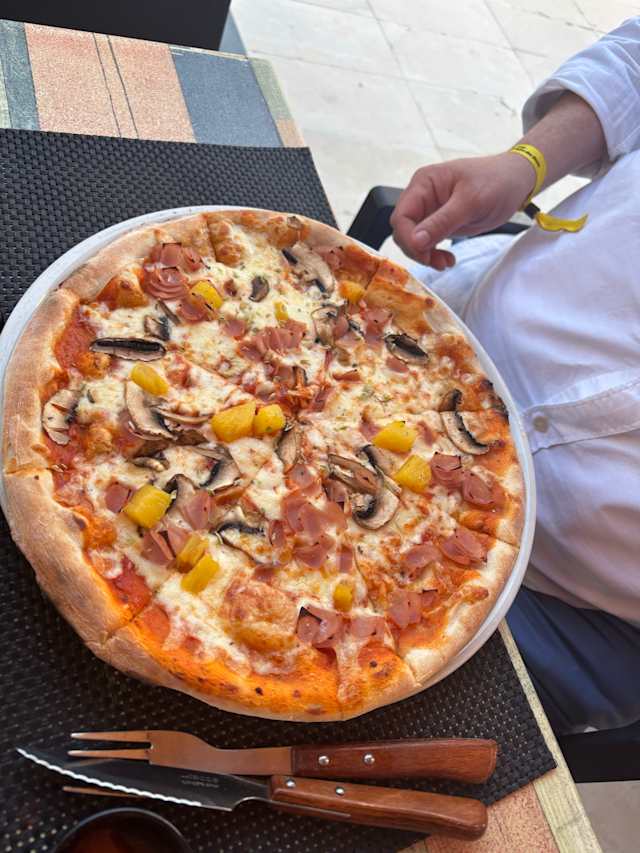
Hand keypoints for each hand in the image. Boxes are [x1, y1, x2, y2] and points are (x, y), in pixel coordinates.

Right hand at [391, 152, 535, 269]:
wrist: (516, 181)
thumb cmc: (496, 182)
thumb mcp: (470, 202)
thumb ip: (442, 222)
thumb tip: (415, 241)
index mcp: (424, 183)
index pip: (401, 216)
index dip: (408, 238)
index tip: (424, 253)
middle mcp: (422, 196)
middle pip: (403, 230)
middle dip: (416, 249)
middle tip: (436, 261)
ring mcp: (430, 210)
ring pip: (413, 240)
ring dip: (425, 255)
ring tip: (446, 262)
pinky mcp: (439, 223)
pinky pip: (426, 243)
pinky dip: (433, 254)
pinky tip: (448, 259)